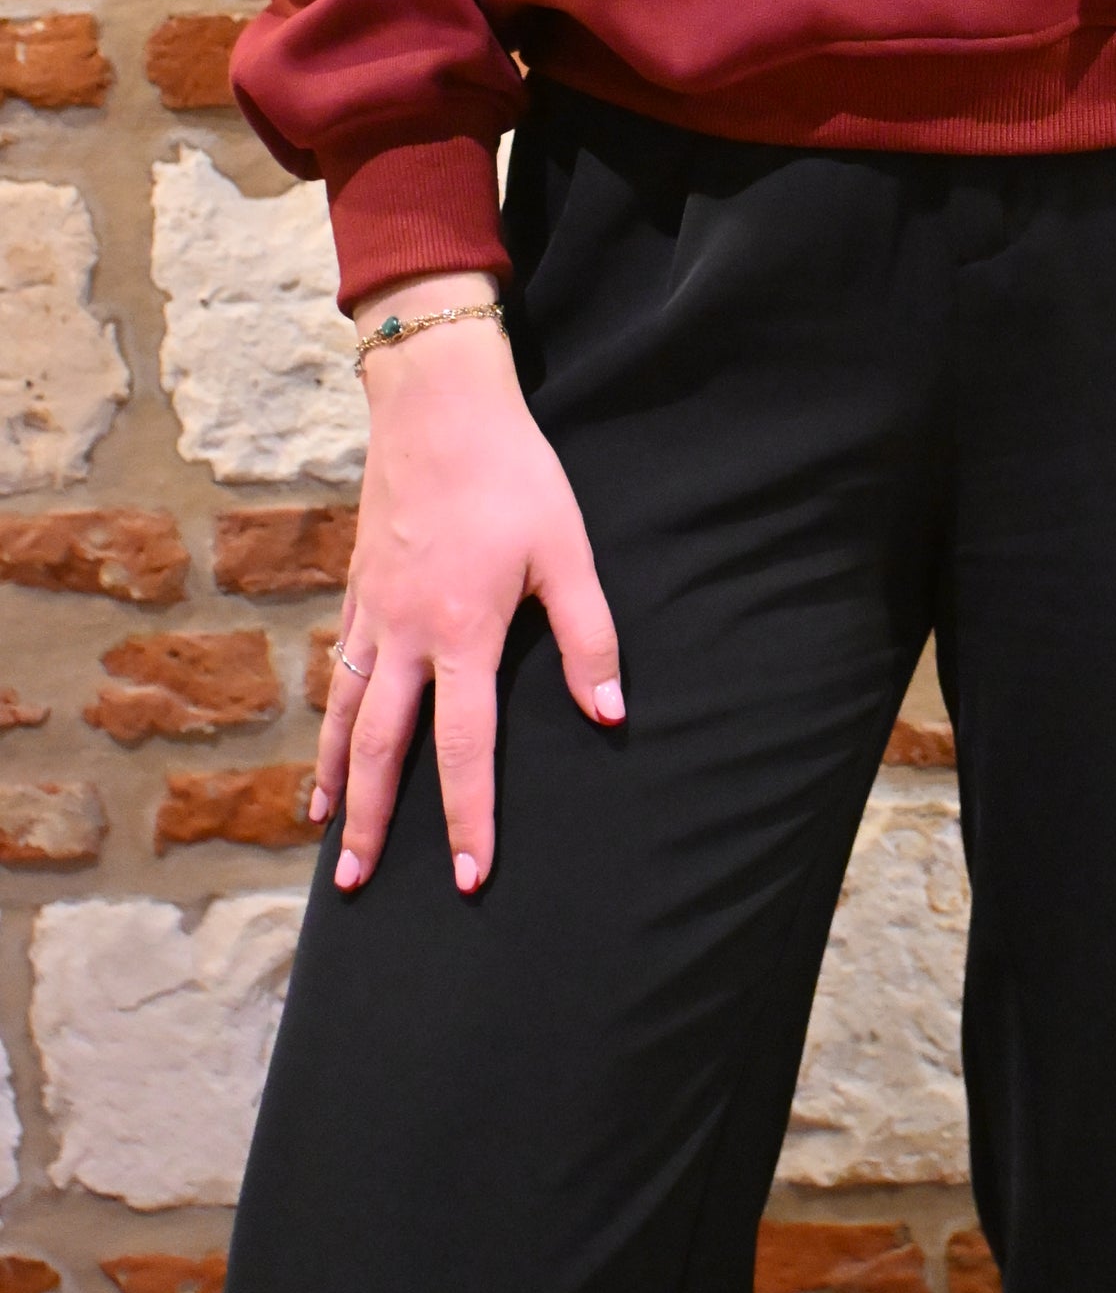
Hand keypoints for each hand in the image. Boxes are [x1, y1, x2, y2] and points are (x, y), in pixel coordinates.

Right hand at [315, 272, 623, 893]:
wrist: (437, 405)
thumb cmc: (514, 475)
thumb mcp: (568, 551)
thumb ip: (590, 637)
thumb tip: (611, 715)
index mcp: (463, 634)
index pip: (463, 749)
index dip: (468, 817)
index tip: (469, 876)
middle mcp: (405, 634)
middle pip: (381, 749)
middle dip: (370, 823)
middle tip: (355, 886)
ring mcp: (373, 610)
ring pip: (346, 711)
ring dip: (336, 776)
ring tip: (327, 831)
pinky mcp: (359, 584)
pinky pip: (340, 667)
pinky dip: (332, 713)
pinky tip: (333, 735)